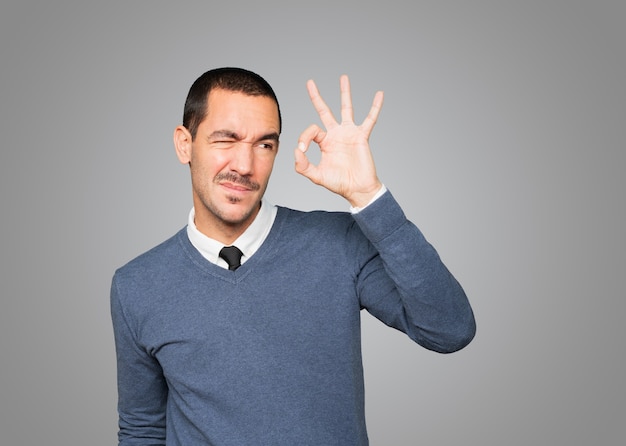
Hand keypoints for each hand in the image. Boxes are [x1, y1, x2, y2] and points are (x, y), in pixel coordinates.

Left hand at [294, 75, 383, 207]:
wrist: (357, 189)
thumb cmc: (339, 183)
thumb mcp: (316, 176)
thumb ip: (303, 166)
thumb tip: (296, 150)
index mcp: (324, 142)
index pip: (311, 130)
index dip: (304, 137)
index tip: (303, 150)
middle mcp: (335, 134)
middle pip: (324, 110)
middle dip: (316, 97)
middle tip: (310, 82)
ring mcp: (349, 133)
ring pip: (346, 108)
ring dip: (344, 93)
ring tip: (343, 78)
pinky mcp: (362, 136)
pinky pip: (370, 118)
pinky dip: (375, 107)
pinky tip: (379, 94)